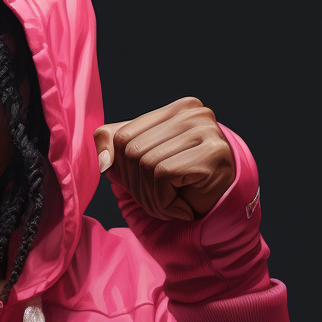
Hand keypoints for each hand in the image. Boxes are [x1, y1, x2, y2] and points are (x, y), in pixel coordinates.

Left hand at [94, 97, 234, 220]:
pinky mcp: (212, 153)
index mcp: (176, 109)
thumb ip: (114, 147)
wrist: (218, 212)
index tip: (146, 185)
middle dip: (137, 186)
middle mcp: (193, 112)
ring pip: (146, 164)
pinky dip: (165, 202)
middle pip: (132, 151)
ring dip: (152, 199)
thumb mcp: (140, 163)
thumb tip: (103, 160)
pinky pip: (163, 176)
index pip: (121, 136)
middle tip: (160, 200)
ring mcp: (206, 130)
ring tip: (172, 205)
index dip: (122, 170)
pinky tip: (183, 207)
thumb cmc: (179, 186)